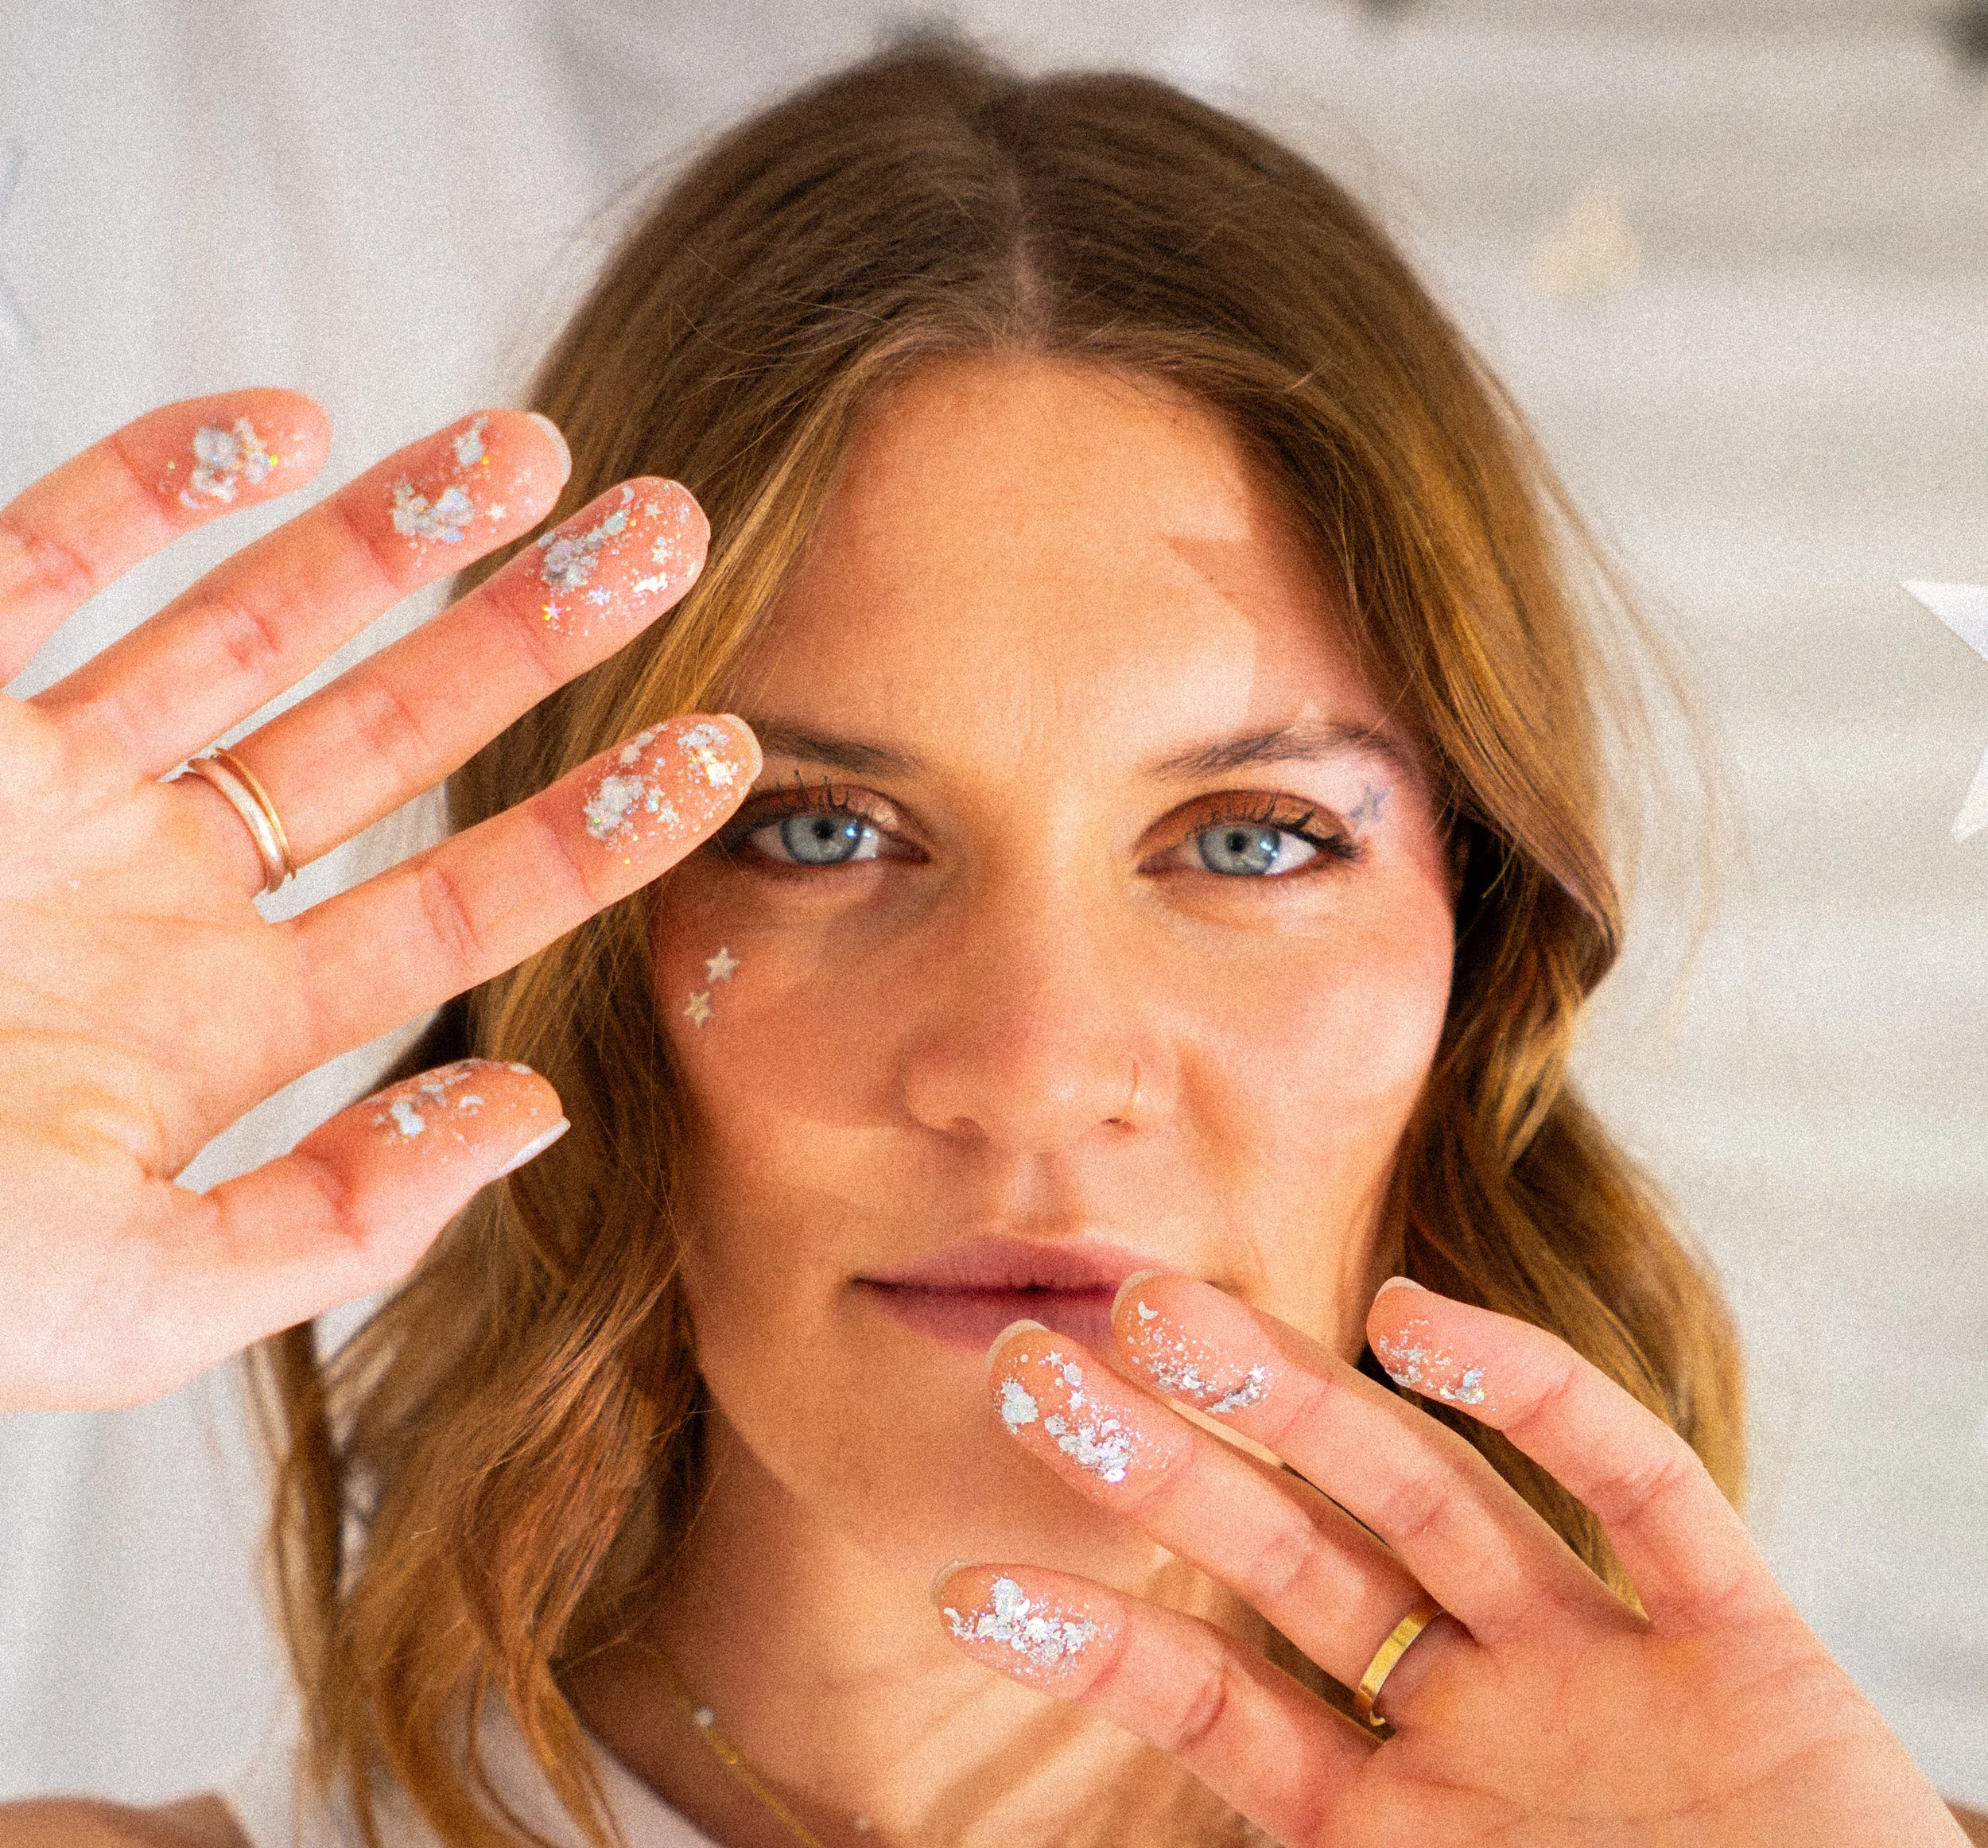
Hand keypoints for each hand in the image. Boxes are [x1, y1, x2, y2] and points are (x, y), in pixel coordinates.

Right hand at [0, 392, 757, 1411]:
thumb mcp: (135, 1298)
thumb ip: (340, 1220)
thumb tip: (531, 1109)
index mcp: (227, 1019)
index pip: (457, 904)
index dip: (596, 831)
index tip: (728, 756)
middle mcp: (157, 886)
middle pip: (388, 736)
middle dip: (529, 634)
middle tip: (674, 535)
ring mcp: (43, 787)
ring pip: (246, 626)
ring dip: (388, 533)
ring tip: (540, 453)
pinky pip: (35, 561)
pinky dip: (152, 487)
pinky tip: (284, 427)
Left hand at [937, 1275, 1964, 1846]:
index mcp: (1401, 1818)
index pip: (1221, 1704)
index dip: (1101, 1638)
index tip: (967, 1581)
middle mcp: (1485, 1719)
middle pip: (1299, 1560)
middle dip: (1168, 1463)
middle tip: (1029, 1368)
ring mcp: (1604, 1672)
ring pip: (1428, 1499)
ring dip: (1292, 1401)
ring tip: (1156, 1314)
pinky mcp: (1741, 1643)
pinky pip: (1636, 1494)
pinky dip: (1537, 1399)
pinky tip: (1413, 1318)